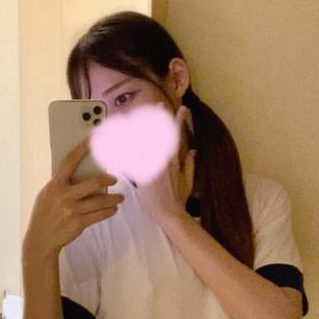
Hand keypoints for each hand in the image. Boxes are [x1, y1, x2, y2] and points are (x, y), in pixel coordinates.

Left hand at [136, 105, 196, 225]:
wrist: (169, 213)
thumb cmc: (178, 200)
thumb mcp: (188, 181)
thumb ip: (190, 165)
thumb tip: (194, 150)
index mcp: (175, 161)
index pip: (176, 137)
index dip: (178, 121)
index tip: (181, 109)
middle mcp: (165, 161)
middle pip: (163, 135)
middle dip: (162, 118)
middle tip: (160, 104)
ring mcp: (154, 166)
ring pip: (148, 142)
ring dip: (144, 128)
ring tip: (142, 115)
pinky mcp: (144, 173)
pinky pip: (135, 157)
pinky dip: (129, 147)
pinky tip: (124, 137)